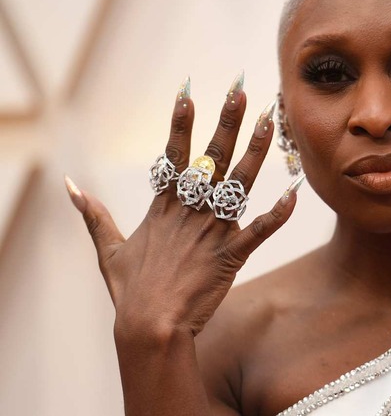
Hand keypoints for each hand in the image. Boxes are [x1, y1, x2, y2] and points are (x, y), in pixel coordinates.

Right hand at [65, 76, 299, 337]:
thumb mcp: (108, 248)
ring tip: (270, 122)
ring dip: (256, 151)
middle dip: (227, 121)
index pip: (175, 154)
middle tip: (240, 90)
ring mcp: (213, 230)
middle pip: (212, 157)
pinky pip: (259, 230)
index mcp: (165, 206)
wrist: (149, 326)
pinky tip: (295, 192)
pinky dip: (278, 214)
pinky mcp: (231, 254)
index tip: (189, 91)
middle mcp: (191, 210)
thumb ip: (93, 214)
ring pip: (240, 183)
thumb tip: (69, 186)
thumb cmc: (130, 290)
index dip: (182, 122)